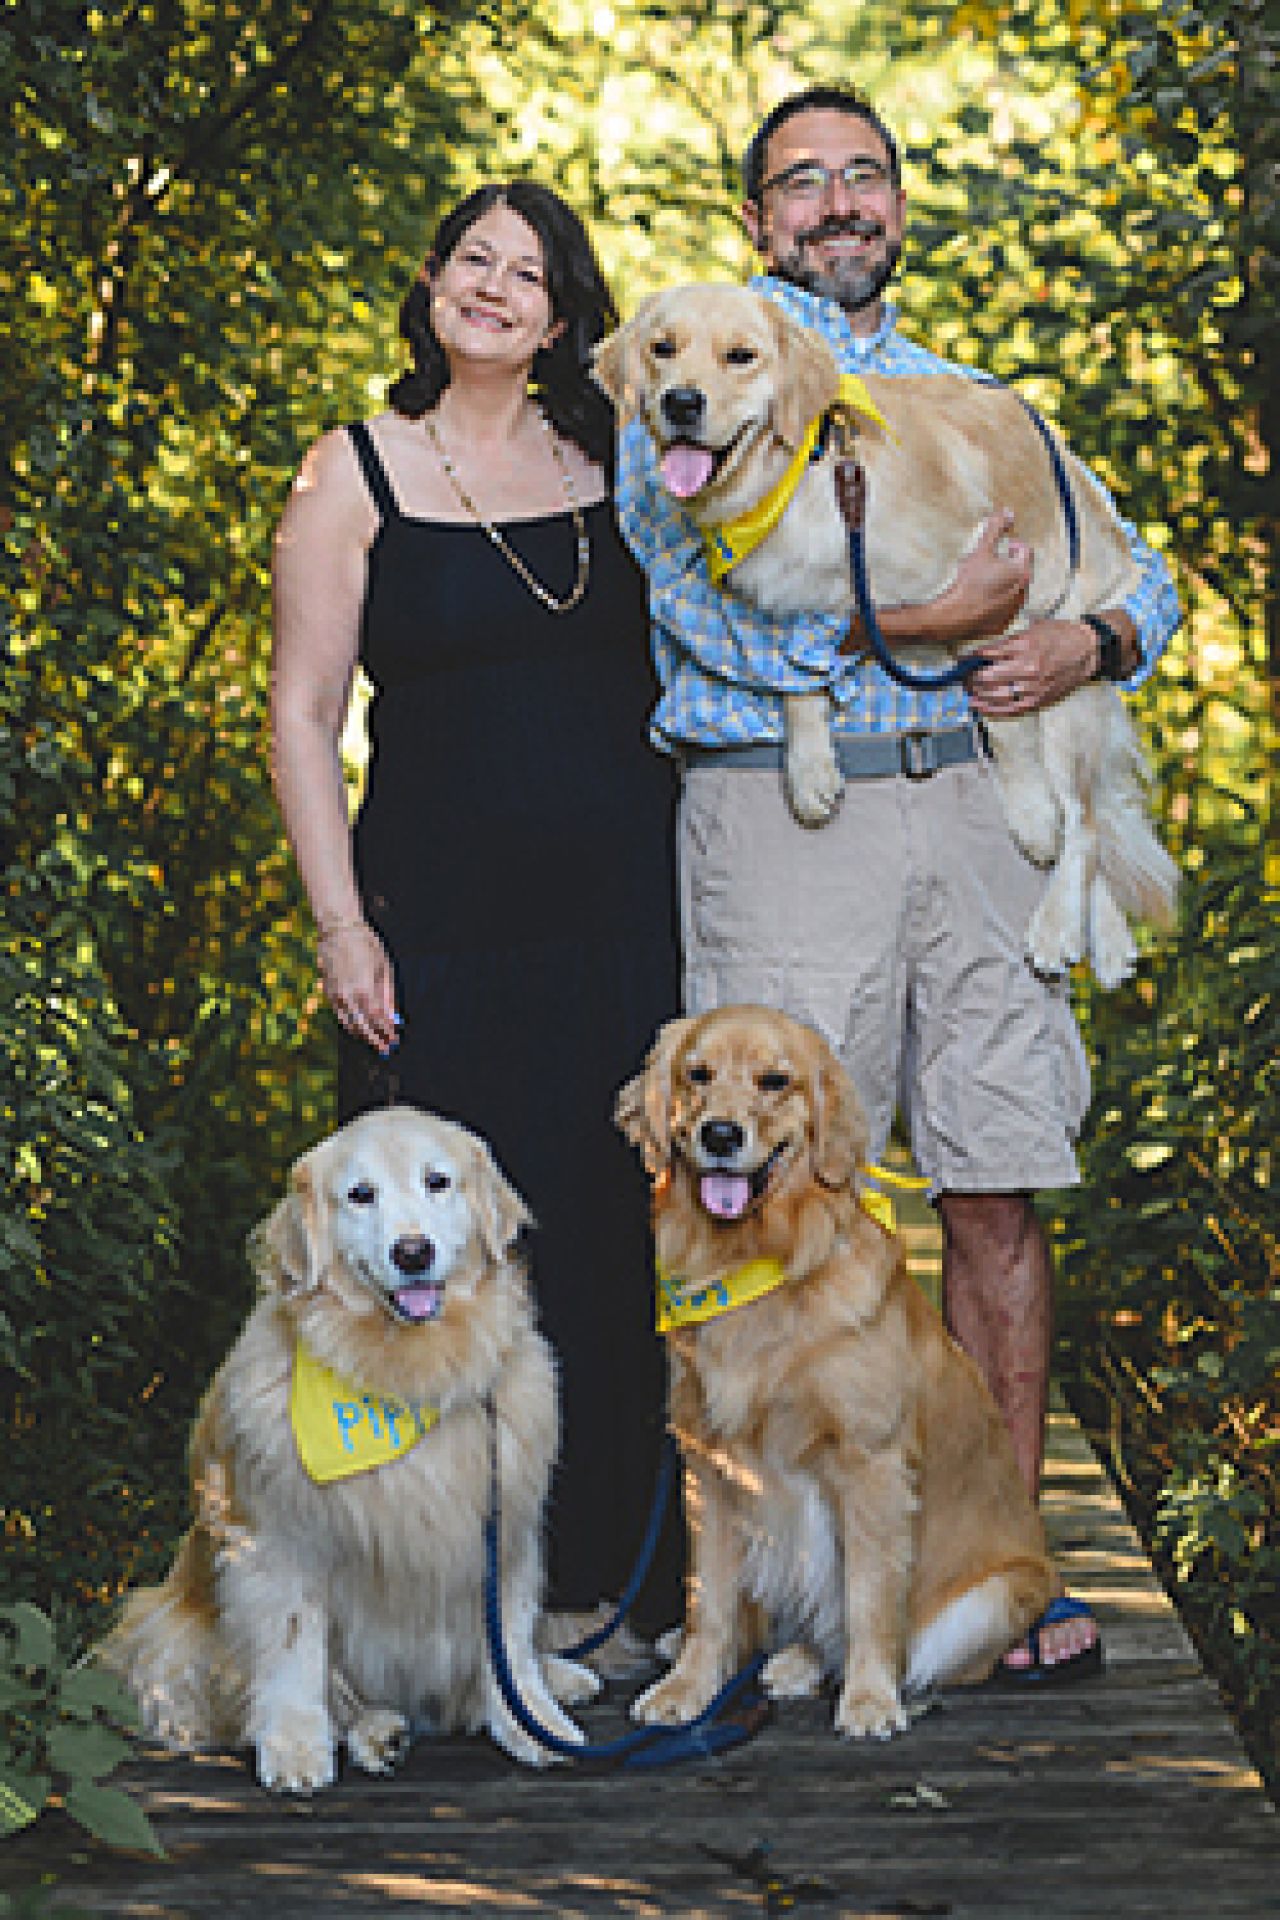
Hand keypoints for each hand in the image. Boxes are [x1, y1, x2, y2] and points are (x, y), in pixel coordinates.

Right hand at [317, 924, 399, 1054]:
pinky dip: (350, 1025)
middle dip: (375, 1039)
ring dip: (362, 1035)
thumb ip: (388, 995)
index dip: (386, 1032)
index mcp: (365, 990)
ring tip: (373, 1042)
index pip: (378, 1020)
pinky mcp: (328, 992)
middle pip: (363, 1026)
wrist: (339, 930)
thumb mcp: (384, 967)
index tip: (394, 1039)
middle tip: (385, 1048)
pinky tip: (358, 1028)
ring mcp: (336, 996)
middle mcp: (349, 997)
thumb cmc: (366, 945)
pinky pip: (339, 1015)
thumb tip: (393, 1017)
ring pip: (349, 1024)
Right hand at [942, 511, 1032, 644]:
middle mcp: (1024, 590)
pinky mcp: (1005, 622)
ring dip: (1005, 583)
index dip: (1014, 545)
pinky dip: (998, 602)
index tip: (1002, 547)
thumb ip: (995, 529)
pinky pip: (1005, 608)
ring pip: (1014, 589)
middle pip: (1021, 570)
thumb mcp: (981, 550)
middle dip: (1010, 564)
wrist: (956, 615)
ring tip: (986, 582)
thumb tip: (1009, 511)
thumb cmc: (969, 580)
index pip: (1026, 550)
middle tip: (992, 564)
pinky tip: (982, 600)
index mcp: (1021, 570)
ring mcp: (1015, 608)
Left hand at [967, 617, 1096, 717]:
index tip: (961, 661)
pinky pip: (1009, 709)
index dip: (969, 659)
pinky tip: (978, 706)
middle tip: (963, 677)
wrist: (1087, 651)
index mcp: (1023, 645)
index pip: (986, 655)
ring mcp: (1032, 686)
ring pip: (994, 695)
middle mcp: (1026, 667)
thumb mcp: (1033, 629)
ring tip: (968, 690)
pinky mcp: (1037, 700)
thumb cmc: (1059, 635)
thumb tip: (983, 654)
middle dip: (970, 678)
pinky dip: (990, 709)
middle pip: (986, 677)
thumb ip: (1008, 642)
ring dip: (976, 694)